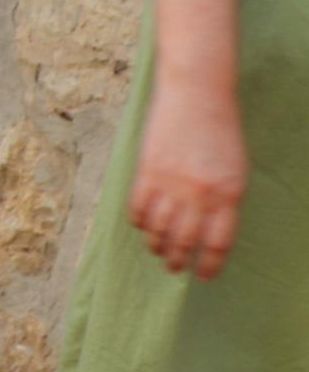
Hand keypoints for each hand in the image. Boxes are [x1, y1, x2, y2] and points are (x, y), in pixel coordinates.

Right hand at [126, 79, 252, 277]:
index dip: (208, 265)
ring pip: (157, 229)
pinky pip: (137, 208)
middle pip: (183, 241)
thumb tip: (207, 229)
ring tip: (156, 250)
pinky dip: (138, 222)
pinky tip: (141, 225)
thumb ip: (224, 201)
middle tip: (173, 267)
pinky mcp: (147, 171)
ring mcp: (171, 184)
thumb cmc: (221, 132)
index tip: (203, 276)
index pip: (216, 243)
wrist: (197, 95)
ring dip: (155, 244)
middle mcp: (200, 194)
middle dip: (177, 259)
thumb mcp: (235, 171)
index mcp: (229, 195)